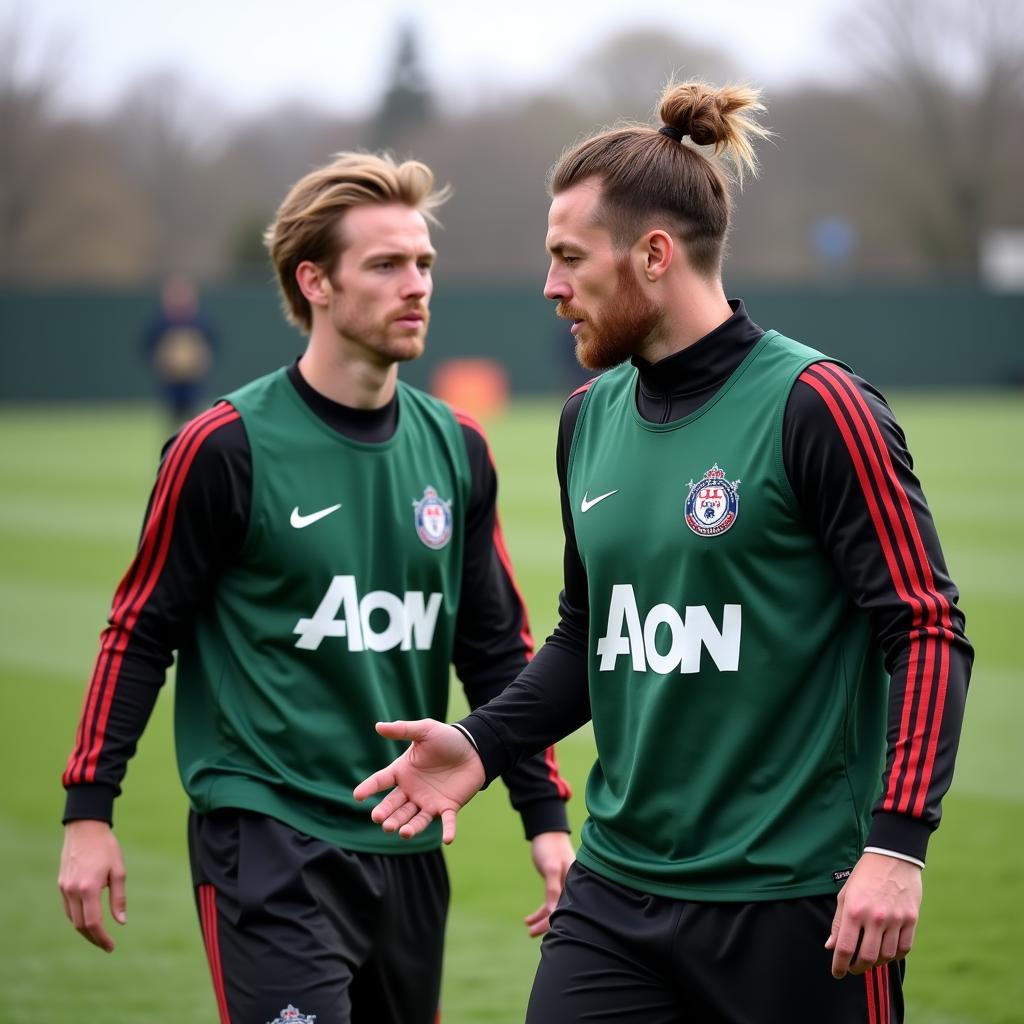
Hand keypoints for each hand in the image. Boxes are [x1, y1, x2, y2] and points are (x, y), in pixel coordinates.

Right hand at [58, 820, 126, 952]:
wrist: (85, 828)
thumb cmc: (106, 848)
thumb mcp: (119, 871)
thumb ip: (119, 898)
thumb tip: (121, 922)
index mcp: (88, 888)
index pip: (93, 923)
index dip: (101, 938)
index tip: (111, 947)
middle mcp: (73, 891)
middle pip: (80, 925)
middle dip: (93, 938)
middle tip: (106, 945)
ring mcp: (64, 888)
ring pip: (72, 919)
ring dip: (85, 930)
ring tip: (99, 935)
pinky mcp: (61, 884)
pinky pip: (68, 908)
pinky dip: (78, 917)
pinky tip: (88, 918)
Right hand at [353, 719, 484, 842]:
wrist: (474, 748)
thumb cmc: (447, 739)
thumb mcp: (425, 731)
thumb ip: (403, 730)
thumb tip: (378, 726)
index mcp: (403, 772)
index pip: (381, 781)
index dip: (369, 788)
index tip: (358, 796)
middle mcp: (412, 790)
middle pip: (394, 806)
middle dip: (387, 814)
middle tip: (380, 819)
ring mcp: (429, 801)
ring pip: (414, 819)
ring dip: (409, 827)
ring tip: (402, 832)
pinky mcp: (448, 807)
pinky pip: (447, 821)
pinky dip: (448, 830)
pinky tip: (447, 839)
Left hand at [524, 831, 574, 936]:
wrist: (547, 832)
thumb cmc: (550, 847)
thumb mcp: (551, 867)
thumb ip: (553, 889)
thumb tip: (552, 912)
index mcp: (575, 885)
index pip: (567, 909)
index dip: (556, 922)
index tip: (544, 933)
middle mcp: (572, 888)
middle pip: (562, 912)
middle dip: (548, 925)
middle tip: (531, 934)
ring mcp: (565, 887)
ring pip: (554, 909)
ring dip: (542, 920)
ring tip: (528, 929)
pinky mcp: (557, 886)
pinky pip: (550, 903)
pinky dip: (541, 911)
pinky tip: (528, 919)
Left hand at [825, 851, 921, 977]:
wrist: (892, 857)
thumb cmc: (864, 876)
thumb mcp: (845, 895)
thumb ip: (839, 923)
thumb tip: (831, 946)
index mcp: (855, 910)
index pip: (845, 948)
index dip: (839, 965)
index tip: (837, 973)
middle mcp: (875, 917)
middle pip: (867, 957)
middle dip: (857, 968)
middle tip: (852, 968)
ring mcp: (896, 919)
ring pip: (886, 956)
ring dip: (876, 963)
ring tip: (868, 959)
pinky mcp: (911, 920)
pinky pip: (904, 948)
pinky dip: (894, 956)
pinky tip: (886, 952)